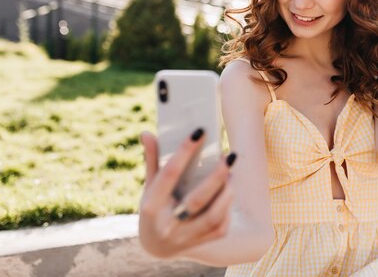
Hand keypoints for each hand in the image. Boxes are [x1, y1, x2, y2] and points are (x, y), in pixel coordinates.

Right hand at [138, 130, 235, 258]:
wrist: (156, 246)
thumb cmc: (155, 207)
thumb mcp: (149, 186)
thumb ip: (152, 160)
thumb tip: (146, 133)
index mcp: (151, 206)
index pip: (169, 175)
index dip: (184, 152)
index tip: (199, 132)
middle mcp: (167, 224)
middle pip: (197, 199)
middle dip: (217, 176)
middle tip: (230, 156)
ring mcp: (184, 238)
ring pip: (213, 216)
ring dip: (227, 193)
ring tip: (231, 173)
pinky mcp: (200, 244)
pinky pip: (220, 227)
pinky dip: (227, 208)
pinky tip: (229, 192)